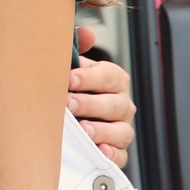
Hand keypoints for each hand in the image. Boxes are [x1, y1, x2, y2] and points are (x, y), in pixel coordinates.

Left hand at [69, 25, 135, 164]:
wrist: (66, 114)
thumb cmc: (70, 86)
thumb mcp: (71, 67)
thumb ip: (76, 49)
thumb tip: (86, 33)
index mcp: (112, 81)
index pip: (111, 76)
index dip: (91, 77)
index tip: (69, 79)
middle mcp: (121, 104)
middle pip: (117, 104)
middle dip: (92, 104)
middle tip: (69, 104)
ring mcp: (121, 129)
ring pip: (123, 131)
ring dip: (103, 131)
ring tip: (83, 129)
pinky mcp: (117, 152)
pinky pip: (121, 156)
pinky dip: (112, 155)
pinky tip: (99, 151)